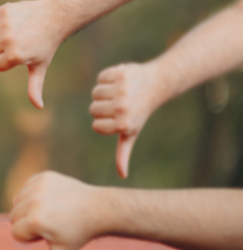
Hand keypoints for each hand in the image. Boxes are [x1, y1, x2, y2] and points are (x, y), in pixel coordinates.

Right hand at [0, 0, 69, 108]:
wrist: (55, 16)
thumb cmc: (47, 45)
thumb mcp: (40, 67)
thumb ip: (34, 87)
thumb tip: (38, 106)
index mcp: (14, 56)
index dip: (5, 61)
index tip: (19, 55)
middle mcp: (8, 40)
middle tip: (17, 43)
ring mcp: (5, 24)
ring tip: (16, 31)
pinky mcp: (4, 10)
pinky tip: (14, 21)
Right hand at [10, 171, 106, 249]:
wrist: (98, 208)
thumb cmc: (79, 233)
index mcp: (36, 221)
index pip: (16, 233)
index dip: (31, 238)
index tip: (50, 234)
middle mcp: (34, 201)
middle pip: (13, 217)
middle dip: (27, 223)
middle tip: (51, 224)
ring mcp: (38, 186)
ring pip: (16, 201)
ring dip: (28, 208)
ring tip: (50, 212)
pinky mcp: (43, 176)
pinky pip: (25, 187)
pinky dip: (33, 194)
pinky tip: (50, 199)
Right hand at [90, 62, 164, 177]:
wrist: (157, 84)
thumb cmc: (140, 112)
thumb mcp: (131, 133)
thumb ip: (123, 153)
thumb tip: (122, 175)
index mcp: (124, 125)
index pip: (96, 126)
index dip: (103, 122)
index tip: (116, 118)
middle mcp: (123, 108)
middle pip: (93, 109)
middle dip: (102, 106)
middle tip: (120, 104)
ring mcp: (122, 91)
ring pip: (95, 92)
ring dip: (104, 91)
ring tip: (121, 92)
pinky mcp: (121, 74)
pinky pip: (101, 78)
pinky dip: (108, 77)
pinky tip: (121, 80)